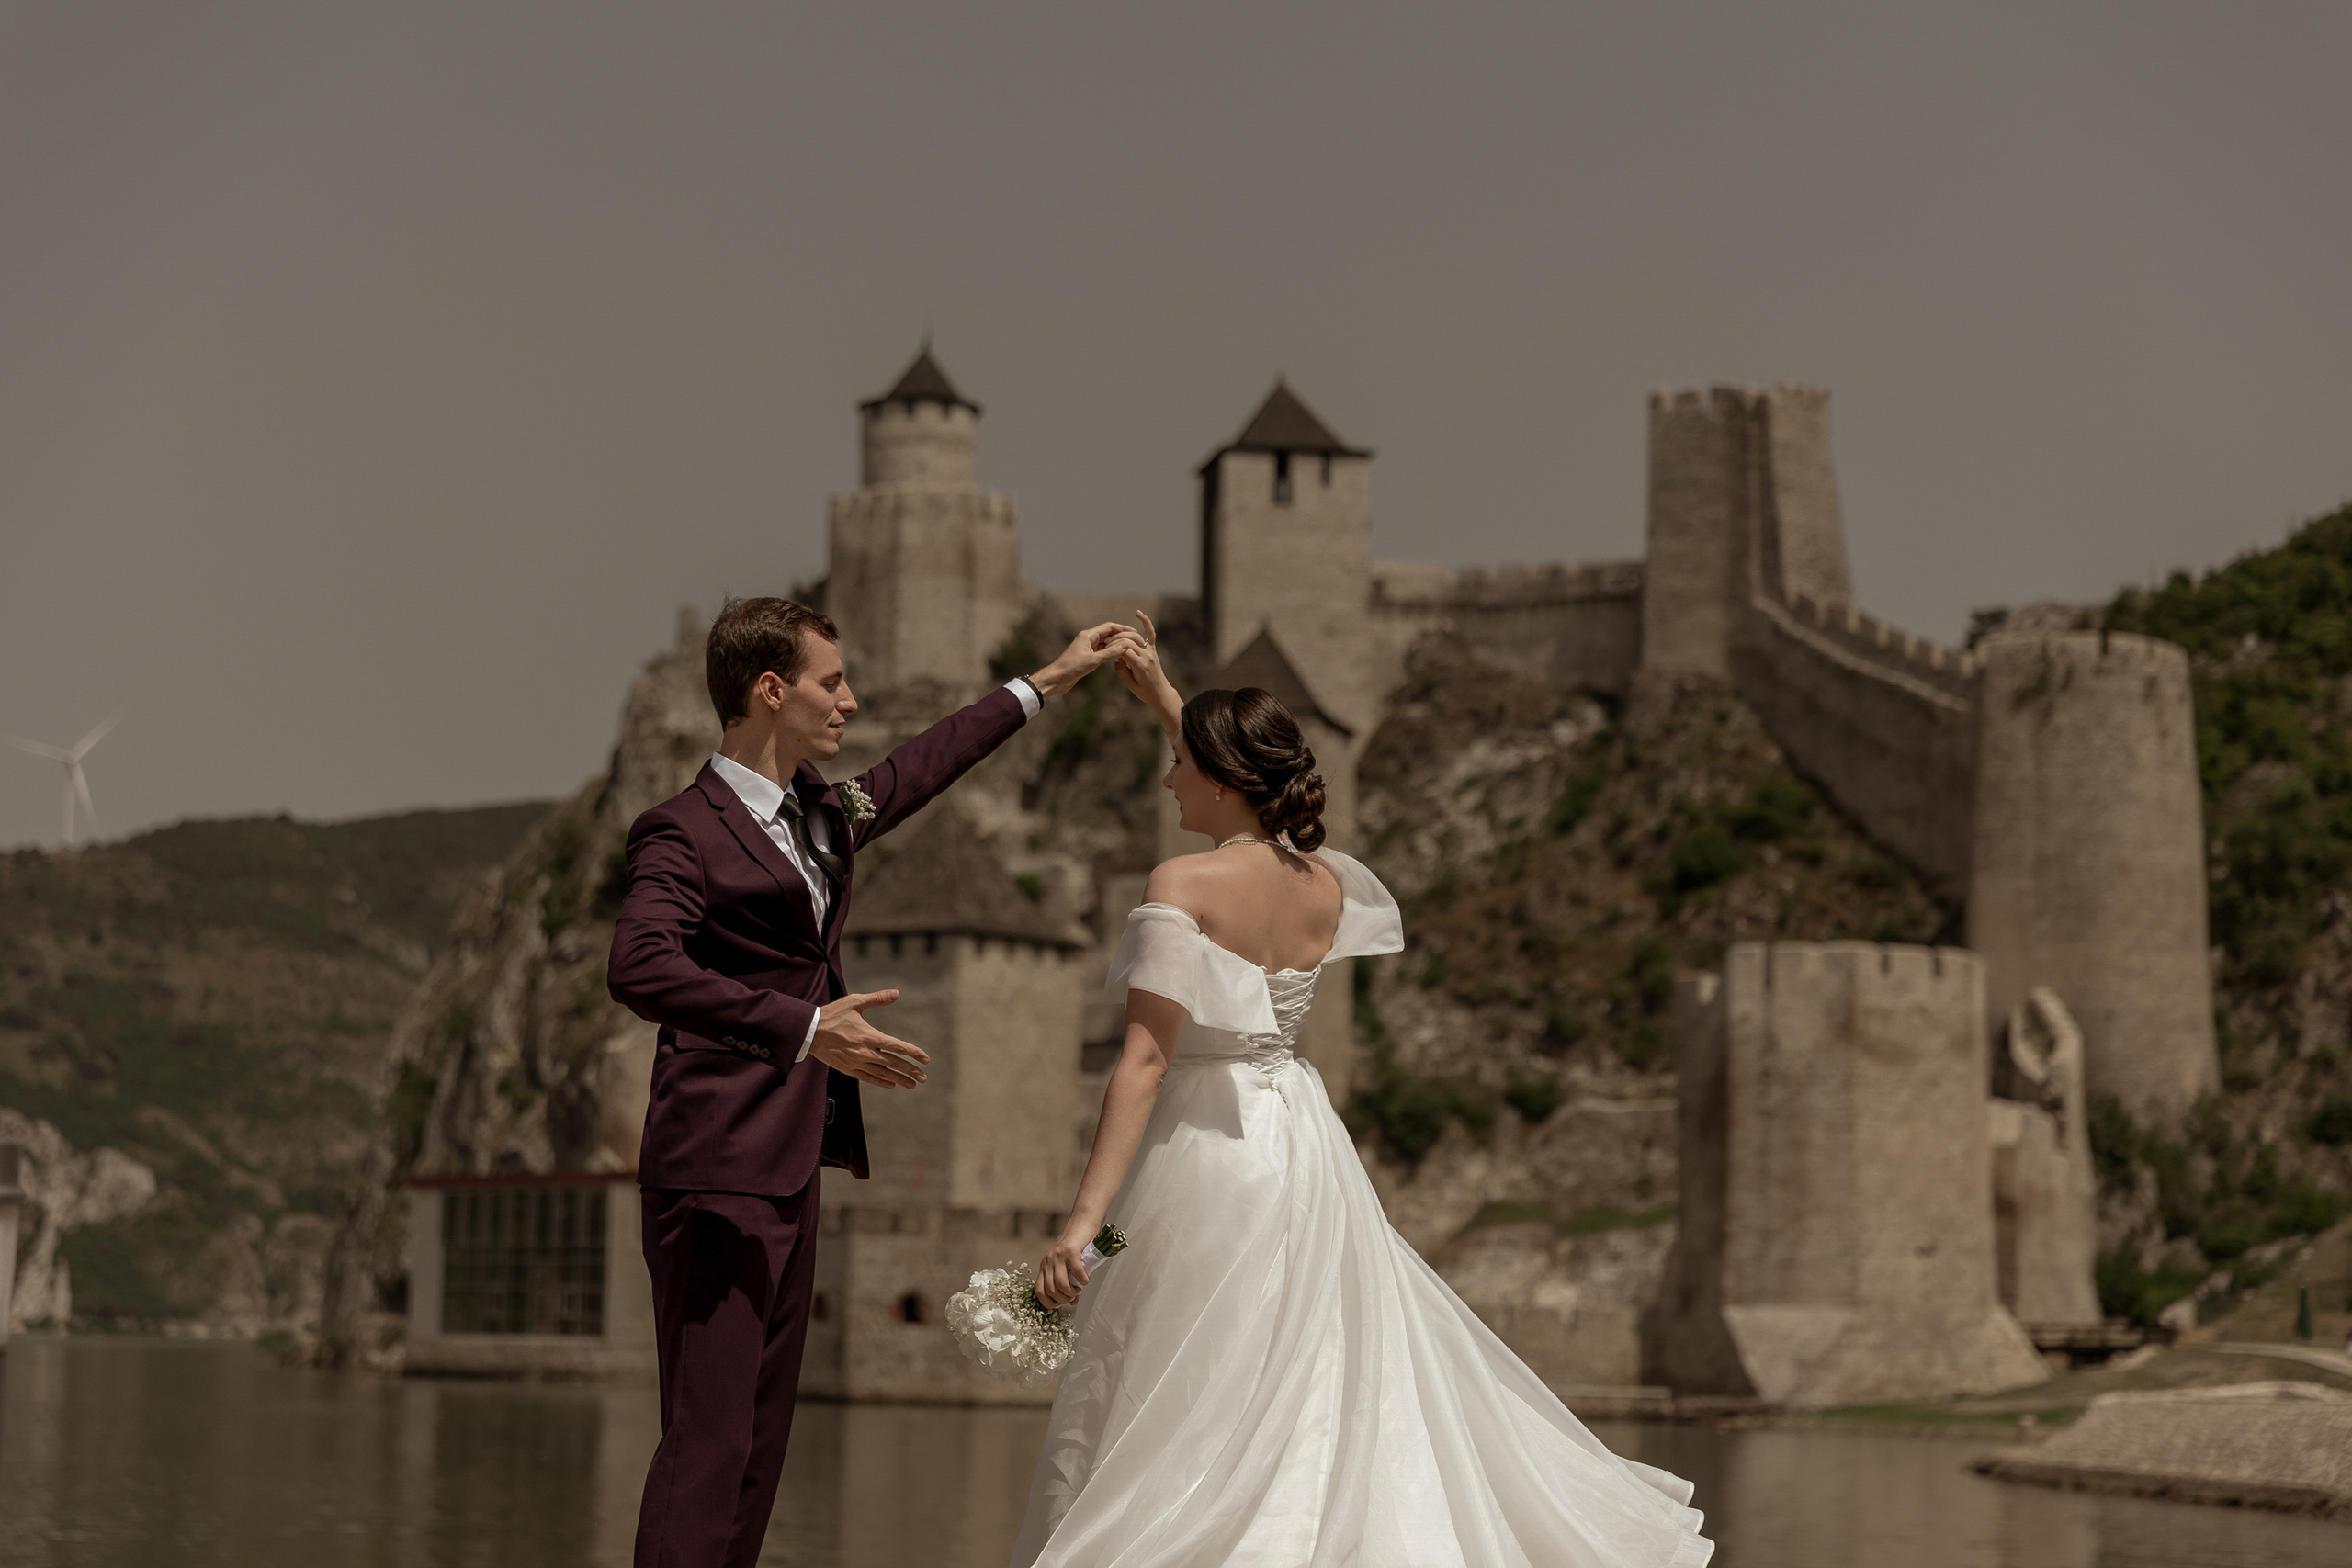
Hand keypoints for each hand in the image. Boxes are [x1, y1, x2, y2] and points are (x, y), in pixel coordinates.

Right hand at [808, 990, 929, 1087]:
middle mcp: (865, 1052)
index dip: (913, 1053)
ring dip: (899, 1079)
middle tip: (923, 1078)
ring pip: (882, 1073)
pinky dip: (881, 1082)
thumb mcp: (855, 1002)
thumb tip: (896, 993)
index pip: (897, 1046)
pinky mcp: (848, 1069)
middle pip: (893, 1063)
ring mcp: (856, 1062)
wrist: (809, 1031)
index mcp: (869, 1036)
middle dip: (910, 1071)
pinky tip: (891, 1084)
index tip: (925, 1059)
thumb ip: (877, 999)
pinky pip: (868, 1078)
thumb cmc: (833, 1014)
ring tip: (912, 1084)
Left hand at [1031, 623, 1145, 697]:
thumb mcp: (1093, 660)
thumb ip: (1110, 652)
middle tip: (1135, 640)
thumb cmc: (1071, 668)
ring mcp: (1087, 647)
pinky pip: (1102, 651)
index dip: (1123, 628)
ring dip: (1116, 645)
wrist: (1057, 679)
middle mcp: (1088, 639)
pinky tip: (1119, 656)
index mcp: (1088, 635)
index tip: (1134, 632)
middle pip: (1108, 633)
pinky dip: (1110, 652)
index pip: (1109, 627)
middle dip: (1121, 636)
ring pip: (1105, 643)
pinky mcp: (1087, 656)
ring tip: (1130, 648)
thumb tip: (1126, 645)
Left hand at [1033, 1227, 1094, 1308]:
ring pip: (1060, 1284)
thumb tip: (1073, 1303)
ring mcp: (1058, 1256)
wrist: (1082, 1223)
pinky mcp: (1070, 1251)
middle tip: (1073, 1295)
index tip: (1061, 1302)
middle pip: (1050, 1290)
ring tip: (1079, 1289)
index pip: (1038, 1292)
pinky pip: (1076, 1272)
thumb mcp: (1067, 1266)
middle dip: (1063, 1299)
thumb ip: (1068, 1283)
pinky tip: (1086, 1280)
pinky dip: (1083, 1280)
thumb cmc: (1077, 1247)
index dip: (1049, 1302)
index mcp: (1044, 1267)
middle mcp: (1048, 1262)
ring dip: (1071, 1292)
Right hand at [1110, 611, 1180, 729]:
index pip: (1124, 650)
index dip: (1112, 648)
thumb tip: (1115, 655)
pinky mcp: (1153, 649)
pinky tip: (1138, 613)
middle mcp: (1147, 656)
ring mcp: (1151, 651)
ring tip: (1113, 638)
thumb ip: (1121, 669)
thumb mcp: (1129, 684)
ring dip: (1122, 634)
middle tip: (1106, 645)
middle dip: (1114, 640)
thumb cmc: (1144, 691)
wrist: (1160, 693)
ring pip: (1134, 636)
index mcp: (1140, 666)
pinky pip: (1150, 632)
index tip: (1105, 651)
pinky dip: (1145, 621)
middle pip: (1128, 641)